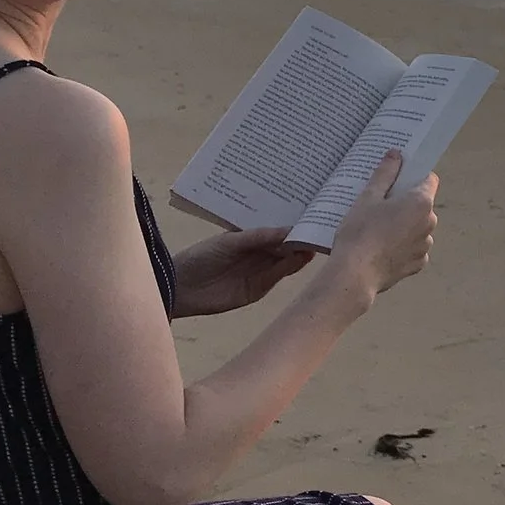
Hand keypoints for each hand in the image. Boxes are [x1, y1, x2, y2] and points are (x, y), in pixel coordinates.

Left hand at [171, 227, 315, 317]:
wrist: (181, 287)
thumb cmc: (202, 257)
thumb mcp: (231, 242)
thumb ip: (259, 237)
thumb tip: (289, 230)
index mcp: (250, 240)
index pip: (277, 232)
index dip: (294, 225)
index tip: (314, 215)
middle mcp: (258, 255)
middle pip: (285, 247)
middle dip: (302, 238)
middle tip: (324, 227)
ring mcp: (260, 273)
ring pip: (286, 262)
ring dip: (300, 253)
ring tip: (318, 240)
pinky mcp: (258, 290)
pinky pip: (278, 277)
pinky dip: (291, 268)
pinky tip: (304, 257)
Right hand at [322, 151, 438, 308]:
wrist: (354, 274)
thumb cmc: (360, 232)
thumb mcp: (368, 197)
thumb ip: (385, 173)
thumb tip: (396, 154)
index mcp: (421, 203)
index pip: (429, 179)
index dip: (414, 176)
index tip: (398, 178)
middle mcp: (430, 223)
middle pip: (422, 204)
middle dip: (405, 202)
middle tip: (380, 204)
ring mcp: (425, 246)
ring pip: (417, 227)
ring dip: (404, 225)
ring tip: (378, 229)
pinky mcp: (417, 265)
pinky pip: (413, 248)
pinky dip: (402, 246)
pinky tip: (382, 247)